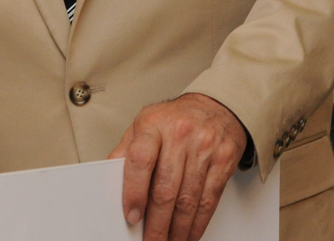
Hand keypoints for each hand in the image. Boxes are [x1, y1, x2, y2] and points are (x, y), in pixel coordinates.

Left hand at [109, 92, 247, 240]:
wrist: (217, 106)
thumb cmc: (176, 118)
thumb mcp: (145, 123)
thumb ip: (126, 151)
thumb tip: (109, 180)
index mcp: (154, 125)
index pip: (141, 160)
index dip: (134, 192)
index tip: (132, 216)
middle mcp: (181, 134)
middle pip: (166, 188)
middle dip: (157, 224)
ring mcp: (205, 147)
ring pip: (189, 199)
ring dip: (177, 229)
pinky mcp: (224, 160)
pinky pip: (210, 199)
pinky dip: (198, 223)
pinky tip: (189, 233)